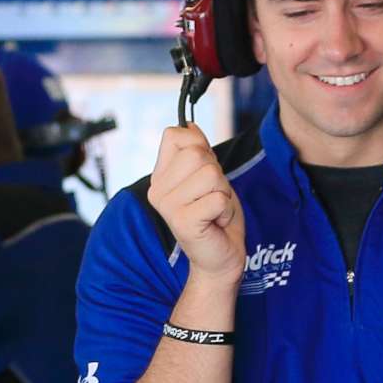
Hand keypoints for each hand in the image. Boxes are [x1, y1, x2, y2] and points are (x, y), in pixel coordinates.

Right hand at [147, 124, 245, 281]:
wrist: (220, 257)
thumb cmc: (215, 217)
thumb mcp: (208, 176)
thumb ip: (197, 150)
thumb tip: (189, 125)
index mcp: (160, 176)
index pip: (175, 135)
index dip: (199, 148)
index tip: (202, 174)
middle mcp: (157, 190)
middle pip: (197, 154)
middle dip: (217, 174)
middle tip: (211, 197)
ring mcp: (167, 206)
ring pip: (211, 174)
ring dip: (223, 193)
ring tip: (214, 210)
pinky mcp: (182, 222)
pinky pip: (218, 198)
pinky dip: (225, 210)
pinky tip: (215, 222)